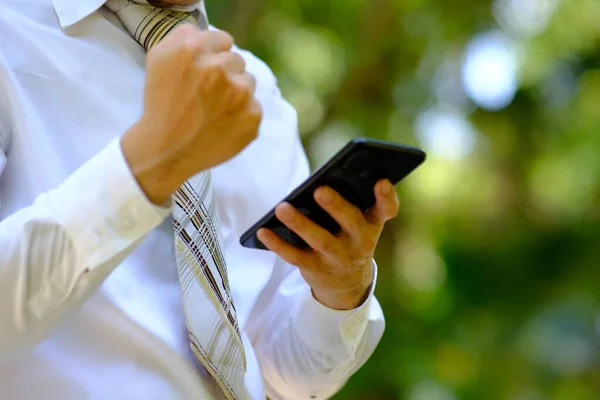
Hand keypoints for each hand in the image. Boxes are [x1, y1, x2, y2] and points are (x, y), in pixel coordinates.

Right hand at [121, 25, 261, 204]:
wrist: (167, 150)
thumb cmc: (161, 104)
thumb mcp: (158, 59)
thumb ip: (182, 36)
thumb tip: (203, 32)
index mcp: (194, 50)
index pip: (223, 40)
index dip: (214, 56)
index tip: (206, 72)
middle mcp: (219, 68)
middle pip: (237, 60)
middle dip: (225, 74)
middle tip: (207, 94)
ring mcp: (239, 94)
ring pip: (248, 82)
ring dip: (236, 93)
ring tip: (214, 110)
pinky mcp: (252, 117)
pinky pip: (254, 107)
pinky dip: (242, 115)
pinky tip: (223, 124)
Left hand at [257, 179, 399, 309]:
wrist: (346, 282)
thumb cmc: (348, 236)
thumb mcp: (358, 222)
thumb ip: (347, 201)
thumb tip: (316, 183)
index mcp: (372, 223)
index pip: (386, 209)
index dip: (386, 196)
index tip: (381, 180)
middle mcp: (360, 241)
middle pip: (351, 222)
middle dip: (336, 206)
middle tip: (320, 189)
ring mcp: (338, 257)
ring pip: (320, 240)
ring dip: (300, 223)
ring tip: (282, 207)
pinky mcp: (316, 268)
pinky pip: (295, 256)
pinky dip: (277, 244)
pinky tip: (263, 230)